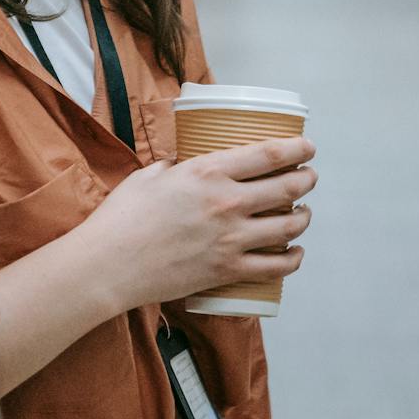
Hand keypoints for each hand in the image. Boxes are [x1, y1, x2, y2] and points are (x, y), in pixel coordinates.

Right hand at [77, 137, 316, 311]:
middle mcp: (227, 203)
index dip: (297, 148)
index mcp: (208, 172)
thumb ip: (176, 168)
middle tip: (309, 176)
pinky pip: (277, 267)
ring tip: (303, 212)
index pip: (269, 155)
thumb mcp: (150, 175)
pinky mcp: (228, 271)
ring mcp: (231, 239)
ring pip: (290, 226)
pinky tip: (295, 252)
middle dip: (306, 179)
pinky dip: (293, 259)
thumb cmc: (123, 217)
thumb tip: (186, 166)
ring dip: (304, 217)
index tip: (308, 146)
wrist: (110, 264)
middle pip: (288, 187)